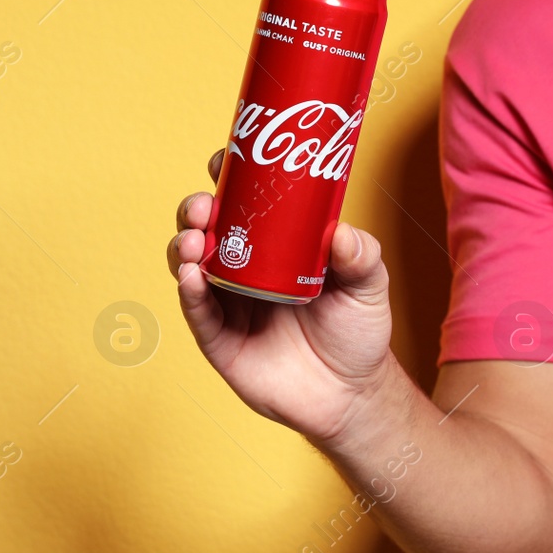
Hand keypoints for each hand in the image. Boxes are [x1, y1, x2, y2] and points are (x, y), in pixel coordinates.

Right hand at [167, 149, 394, 442]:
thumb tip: (342, 233)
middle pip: (207, 227)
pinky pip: (197, 311)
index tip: (223, 158)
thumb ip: (362, 256)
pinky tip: (192, 276)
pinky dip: (189, 291)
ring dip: (183, 244)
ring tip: (194, 239)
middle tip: (206, 205)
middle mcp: (243, 268)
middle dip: (197, 208)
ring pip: (190, 264)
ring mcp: (227, 302)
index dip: (228, 178)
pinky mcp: (219, 339)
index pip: (243, 203)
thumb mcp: (368, 285)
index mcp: (274, 245)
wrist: (351, 395)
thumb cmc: (357, 331)